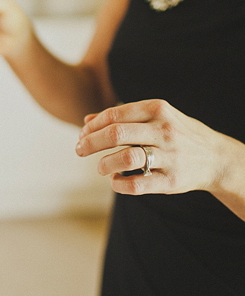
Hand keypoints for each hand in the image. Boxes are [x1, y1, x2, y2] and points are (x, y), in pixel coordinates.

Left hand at [75, 99, 243, 195]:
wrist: (216, 158)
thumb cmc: (176, 134)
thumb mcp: (154, 117)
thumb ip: (122, 117)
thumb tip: (86, 121)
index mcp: (157, 110)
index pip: (114, 115)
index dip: (92, 127)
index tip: (82, 135)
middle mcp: (164, 130)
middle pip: (115, 134)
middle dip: (90, 143)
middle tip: (79, 150)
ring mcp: (169, 156)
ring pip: (125, 158)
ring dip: (104, 164)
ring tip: (100, 168)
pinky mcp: (171, 180)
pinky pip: (136, 185)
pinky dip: (118, 184)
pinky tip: (115, 181)